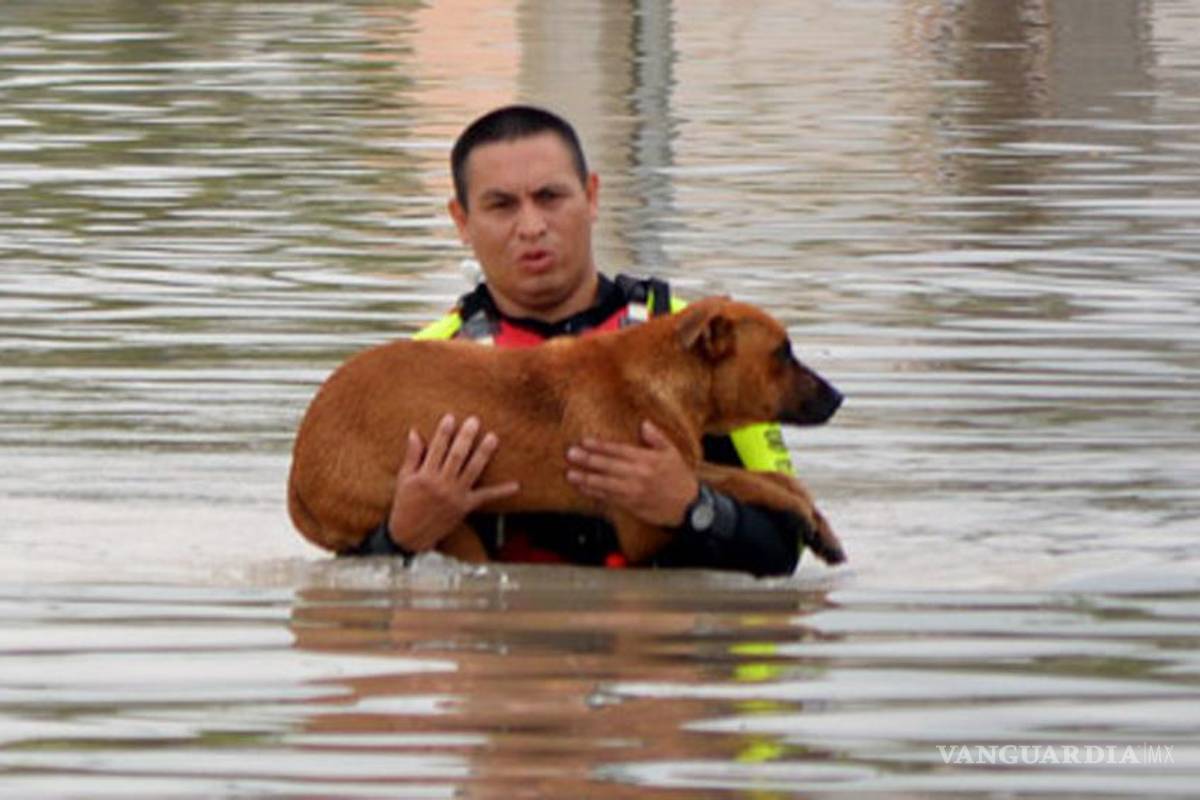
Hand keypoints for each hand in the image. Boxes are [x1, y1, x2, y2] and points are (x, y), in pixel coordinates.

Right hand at [387, 413, 518, 551]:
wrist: (410, 535)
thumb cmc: (405, 504)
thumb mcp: (404, 479)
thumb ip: (412, 456)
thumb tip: (414, 432)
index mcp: (425, 476)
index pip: (436, 449)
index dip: (444, 432)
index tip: (451, 417)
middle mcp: (441, 485)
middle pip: (457, 456)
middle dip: (466, 438)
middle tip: (475, 421)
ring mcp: (455, 496)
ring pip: (472, 470)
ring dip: (484, 454)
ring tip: (493, 437)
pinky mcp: (465, 507)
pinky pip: (485, 497)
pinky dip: (501, 492)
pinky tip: (515, 485)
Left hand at [565, 420, 698, 526]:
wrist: (689, 507)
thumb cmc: (679, 477)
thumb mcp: (672, 453)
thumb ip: (656, 438)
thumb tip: (644, 424)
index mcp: (647, 459)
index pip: (618, 450)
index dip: (600, 446)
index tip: (584, 441)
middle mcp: (638, 475)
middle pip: (608, 466)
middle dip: (588, 460)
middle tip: (571, 454)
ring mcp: (633, 491)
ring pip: (605, 484)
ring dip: (586, 479)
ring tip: (570, 474)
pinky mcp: (631, 505)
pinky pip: (609, 498)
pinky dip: (595, 493)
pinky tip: (583, 489)